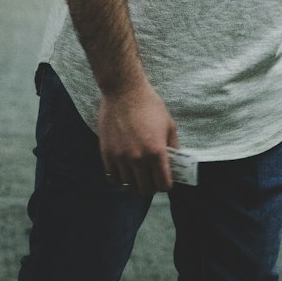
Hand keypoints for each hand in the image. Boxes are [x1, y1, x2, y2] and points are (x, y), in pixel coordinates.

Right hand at [97, 79, 178, 194]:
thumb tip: (175, 164)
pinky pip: (112, 177)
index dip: (166, 185)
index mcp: (156, 152)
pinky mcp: (106, 153)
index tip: (165, 180)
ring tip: (137, 174)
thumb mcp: (169, 124)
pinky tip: (123, 169)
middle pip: (145, 190)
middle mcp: (138, 158)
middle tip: (151, 178)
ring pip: (128, 186)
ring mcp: (120, 157)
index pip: (164, 185)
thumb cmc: (149, 105)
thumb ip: (173, 147)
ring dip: (134, 183)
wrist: (123, 90)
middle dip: (151, 187)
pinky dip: (119, 177)